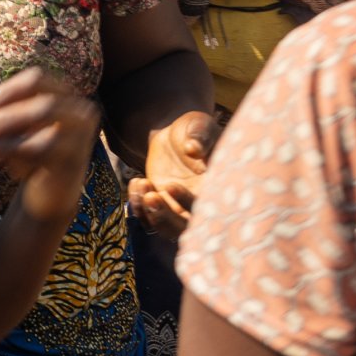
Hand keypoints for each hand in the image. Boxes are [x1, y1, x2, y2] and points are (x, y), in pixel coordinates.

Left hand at [0, 67, 100, 223]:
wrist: (50, 193)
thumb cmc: (23, 154)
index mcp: (63, 94)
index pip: (36, 79)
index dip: (5, 93)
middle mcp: (79, 111)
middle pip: (41, 104)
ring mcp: (82, 137)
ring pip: (41, 131)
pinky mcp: (75, 161)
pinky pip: (40, 151)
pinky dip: (8, 152)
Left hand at [128, 111, 216, 239]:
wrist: (174, 135)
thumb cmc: (193, 129)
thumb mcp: (199, 126)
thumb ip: (201, 136)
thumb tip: (194, 148)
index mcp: (218, 189)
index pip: (208, 209)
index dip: (189, 203)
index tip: (171, 186)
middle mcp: (201, 205)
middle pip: (187, 229)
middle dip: (167, 218)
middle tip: (152, 196)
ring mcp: (180, 209)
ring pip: (167, 229)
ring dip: (152, 215)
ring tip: (142, 185)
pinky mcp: (161, 206)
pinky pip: (148, 219)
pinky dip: (139, 207)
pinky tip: (137, 182)